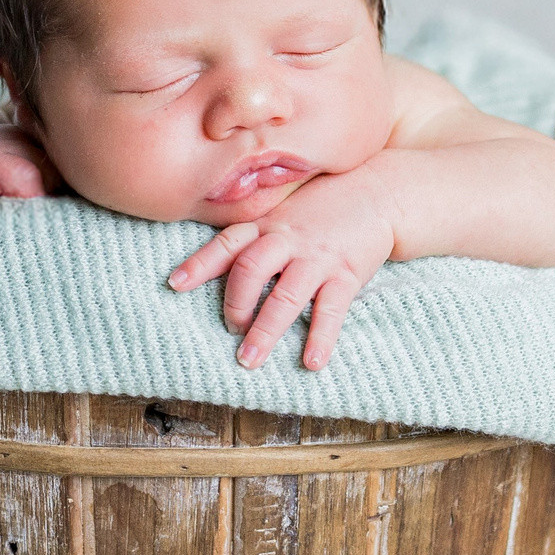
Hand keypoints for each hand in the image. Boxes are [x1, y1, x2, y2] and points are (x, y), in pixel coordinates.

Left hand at [167, 171, 395, 369]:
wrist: (379, 192)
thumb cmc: (323, 208)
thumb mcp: (283, 213)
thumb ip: (256, 236)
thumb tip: (219, 267)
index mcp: (267, 225)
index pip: (227, 244)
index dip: (199, 264)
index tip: (175, 284)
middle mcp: (287, 240)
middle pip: (249, 271)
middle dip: (234, 305)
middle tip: (231, 331)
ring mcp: (317, 258)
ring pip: (284, 297)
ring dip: (264, 331)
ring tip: (249, 359)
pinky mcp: (347, 274)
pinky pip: (331, 310)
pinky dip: (320, 339)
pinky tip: (311, 363)